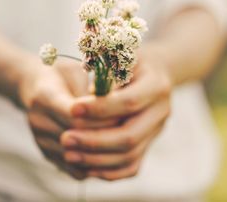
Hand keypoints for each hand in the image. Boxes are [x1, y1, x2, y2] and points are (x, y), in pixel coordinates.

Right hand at [19, 59, 118, 178]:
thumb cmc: (62, 74)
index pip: (75, 116)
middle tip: (130, 130)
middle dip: (106, 135)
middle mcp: (38, 121)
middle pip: (76, 138)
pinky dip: (95, 166)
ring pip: (77, 158)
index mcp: (44, 96)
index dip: (102, 117)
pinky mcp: (47, 155)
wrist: (35, 87)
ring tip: (125, 144)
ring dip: (103, 153)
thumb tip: (118, 105)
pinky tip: (113, 155)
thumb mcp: (77, 71)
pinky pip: (74, 169)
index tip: (124, 112)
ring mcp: (41, 141)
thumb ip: (93, 89)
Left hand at [60, 46, 171, 180]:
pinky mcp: (149, 144)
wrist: (153, 72)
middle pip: (129, 135)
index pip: (128, 102)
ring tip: (68, 154)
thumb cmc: (128, 60)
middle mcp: (161, 112)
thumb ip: (105, 71)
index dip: (99, 108)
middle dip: (94, 140)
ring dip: (96, 159)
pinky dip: (108, 171)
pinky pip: (131, 166)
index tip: (72, 109)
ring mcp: (157, 131)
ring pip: (129, 156)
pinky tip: (85, 166)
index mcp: (157, 85)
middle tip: (64, 139)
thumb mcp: (119, 55)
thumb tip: (85, 96)